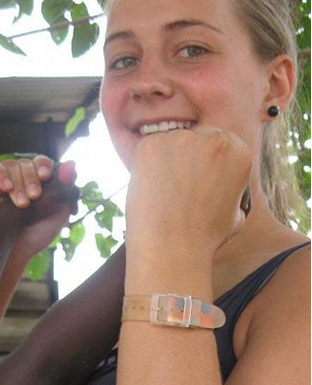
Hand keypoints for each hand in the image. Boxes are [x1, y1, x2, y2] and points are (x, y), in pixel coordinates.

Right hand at [0, 156, 77, 260]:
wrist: (15, 251)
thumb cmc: (36, 235)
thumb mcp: (58, 211)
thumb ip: (66, 186)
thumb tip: (71, 163)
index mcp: (35, 182)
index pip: (41, 163)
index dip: (44, 165)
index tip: (46, 177)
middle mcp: (17, 178)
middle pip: (26, 163)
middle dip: (32, 179)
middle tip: (34, 197)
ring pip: (11, 165)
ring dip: (19, 184)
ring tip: (21, 204)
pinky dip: (1, 174)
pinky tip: (6, 188)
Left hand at [125, 126, 252, 257]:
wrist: (172, 247)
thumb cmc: (203, 239)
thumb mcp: (235, 214)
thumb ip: (231, 190)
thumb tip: (222, 187)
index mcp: (239, 152)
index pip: (219, 146)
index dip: (205, 166)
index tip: (196, 183)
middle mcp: (214, 138)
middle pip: (195, 140)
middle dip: (186, 160)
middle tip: (175, 189)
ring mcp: (181, 138)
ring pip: (170, 145)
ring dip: (165, 164)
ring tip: (162, 196)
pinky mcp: (151, 145)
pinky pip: (147, 152)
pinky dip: (145, 168)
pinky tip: (150, 191)